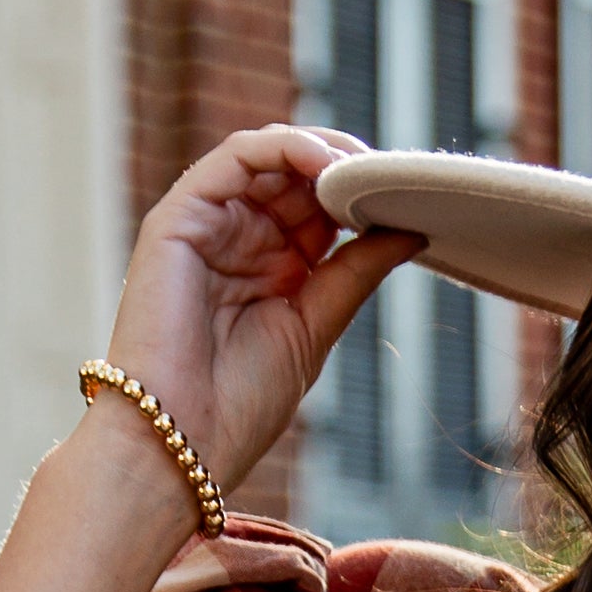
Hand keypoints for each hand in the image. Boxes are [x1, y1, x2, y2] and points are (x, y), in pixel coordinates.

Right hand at [91, 126, 411, 494]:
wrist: (180, 443)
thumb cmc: (238, 406)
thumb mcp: (315, 328)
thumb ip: (356, 273)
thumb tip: (412, 230)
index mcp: (270, 271)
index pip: (319, 209)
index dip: (361, 195)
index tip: (408, 196)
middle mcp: (237, 241)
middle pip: (296, 176)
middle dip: (347, 166)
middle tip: (393, 172)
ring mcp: (207, 226)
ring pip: (267, 157)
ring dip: (321, 150)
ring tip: (361, 166)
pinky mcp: (179, 218)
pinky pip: (234, 158)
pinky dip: (281, 148)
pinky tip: (323, 165)